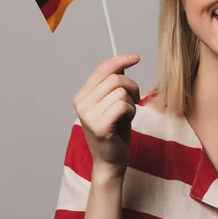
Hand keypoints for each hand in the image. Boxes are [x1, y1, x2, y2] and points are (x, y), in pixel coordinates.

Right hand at [72, 54, 140, 179]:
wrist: (111, 160)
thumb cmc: (114, 131)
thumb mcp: (112, 103)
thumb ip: (113, 85)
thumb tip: (122, 64)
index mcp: (82, 96)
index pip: (101, 70)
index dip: (119, 60)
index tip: (136, 57)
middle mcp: (82, 104)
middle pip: (114, 79)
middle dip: (132, 86)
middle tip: (134, 100)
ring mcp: (89, 115)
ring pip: (120, 92)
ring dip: (131, 103)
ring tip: (126, 115)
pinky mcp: (99, 126)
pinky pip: (123, 106)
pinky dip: (131, 112)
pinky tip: (126, 121)